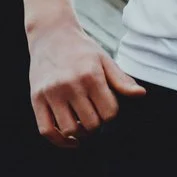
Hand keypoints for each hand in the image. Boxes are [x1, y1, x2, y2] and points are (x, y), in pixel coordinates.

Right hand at [27, 17, 143, 147]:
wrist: (51, 35)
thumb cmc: (81, 50)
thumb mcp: (104, 60)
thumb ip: (122, 80)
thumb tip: (141, 94)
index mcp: (90, 76)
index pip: (109, 113)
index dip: (111, 114)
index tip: (106, 106)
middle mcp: (70, 85)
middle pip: (91, 124)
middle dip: (97, 124)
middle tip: (94, 114)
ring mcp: (51, 93)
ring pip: (70, 130)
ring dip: (80, 133)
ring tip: (82, 123)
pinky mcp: (36, 99)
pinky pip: (46, 131)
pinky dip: (59, 141)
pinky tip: (70, 140)